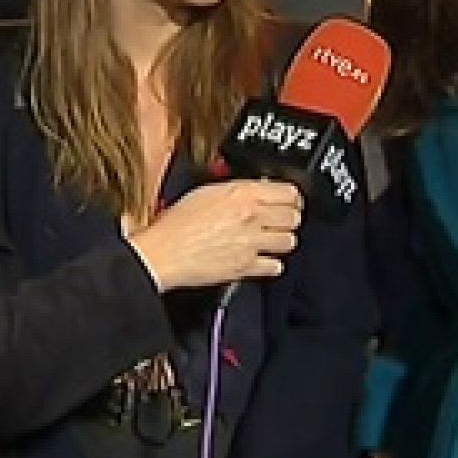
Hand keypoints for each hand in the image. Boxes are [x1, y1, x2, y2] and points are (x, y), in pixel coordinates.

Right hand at [126, 181, 301, 291]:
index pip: (289, 192)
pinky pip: (276, 266)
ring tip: (271, 239)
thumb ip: (237, 190)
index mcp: (242, 193)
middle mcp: (251, 216)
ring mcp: (251, 243)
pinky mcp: (247, 267)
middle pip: (293, 217)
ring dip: (282, 240)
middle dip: (289, 218)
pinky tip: (262, 258)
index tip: (289, 201)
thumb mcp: (207, 191)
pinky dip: (272, 264)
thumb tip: (256, 190)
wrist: (163, 253)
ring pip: (290, 241)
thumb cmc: (176, 224)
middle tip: (281, 220)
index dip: (291, 197)